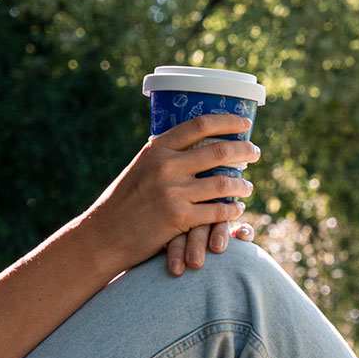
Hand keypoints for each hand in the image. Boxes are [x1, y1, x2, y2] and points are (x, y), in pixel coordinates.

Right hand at [73, 113, 258, 272]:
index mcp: (156, 149)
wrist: (103, 235)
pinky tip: (236, 209)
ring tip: (247, 186)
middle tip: (255, 152)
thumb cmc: (122, 202)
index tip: (244, 124)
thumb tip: (194, 144)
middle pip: (219, 151)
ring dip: (241, 185)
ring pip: (223, 184)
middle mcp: (166, 166)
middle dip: (244, 151)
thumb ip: (164, 157)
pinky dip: (231, 210)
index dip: (227, 122)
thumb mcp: (140, 169)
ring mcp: (173, 192)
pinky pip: (217, 211)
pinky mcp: (179, 218)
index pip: (199, 125)